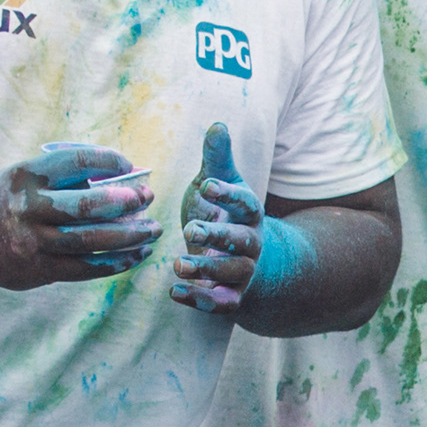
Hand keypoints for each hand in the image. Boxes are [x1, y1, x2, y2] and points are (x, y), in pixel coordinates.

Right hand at [0, 141, 157, 287]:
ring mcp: (31, 244)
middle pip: (86, 207)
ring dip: (129, 236)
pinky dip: (115, 262)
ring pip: (90, 242)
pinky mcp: (37, 271)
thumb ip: (65, 177)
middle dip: (125, 202)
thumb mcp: (24, 175)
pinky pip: (85, 269)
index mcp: (25, 176)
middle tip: (148, 197)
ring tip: (153, 230)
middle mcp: (27, 209)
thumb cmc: (5, 199)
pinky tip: (135, 255)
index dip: (107, 160)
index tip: (129, 164)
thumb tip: (123, 178)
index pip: (75, 162)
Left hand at [168, 122, 266, 313]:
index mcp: (248, 212)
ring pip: (233, 273)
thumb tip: (217, 123)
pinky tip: (175, 290)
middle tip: (190, 230)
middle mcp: (251, 242)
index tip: (207, 186)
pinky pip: (223, 303)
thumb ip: (217, 159)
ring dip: (207, 269)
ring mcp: (244, 270)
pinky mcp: (232, 295)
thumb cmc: (223, 213)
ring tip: (178, 263)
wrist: (243, 257)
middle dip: (217, 236)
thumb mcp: (219, 183)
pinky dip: (201, 299)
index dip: (228, 194)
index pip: (245, 202)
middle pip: (241, 241)